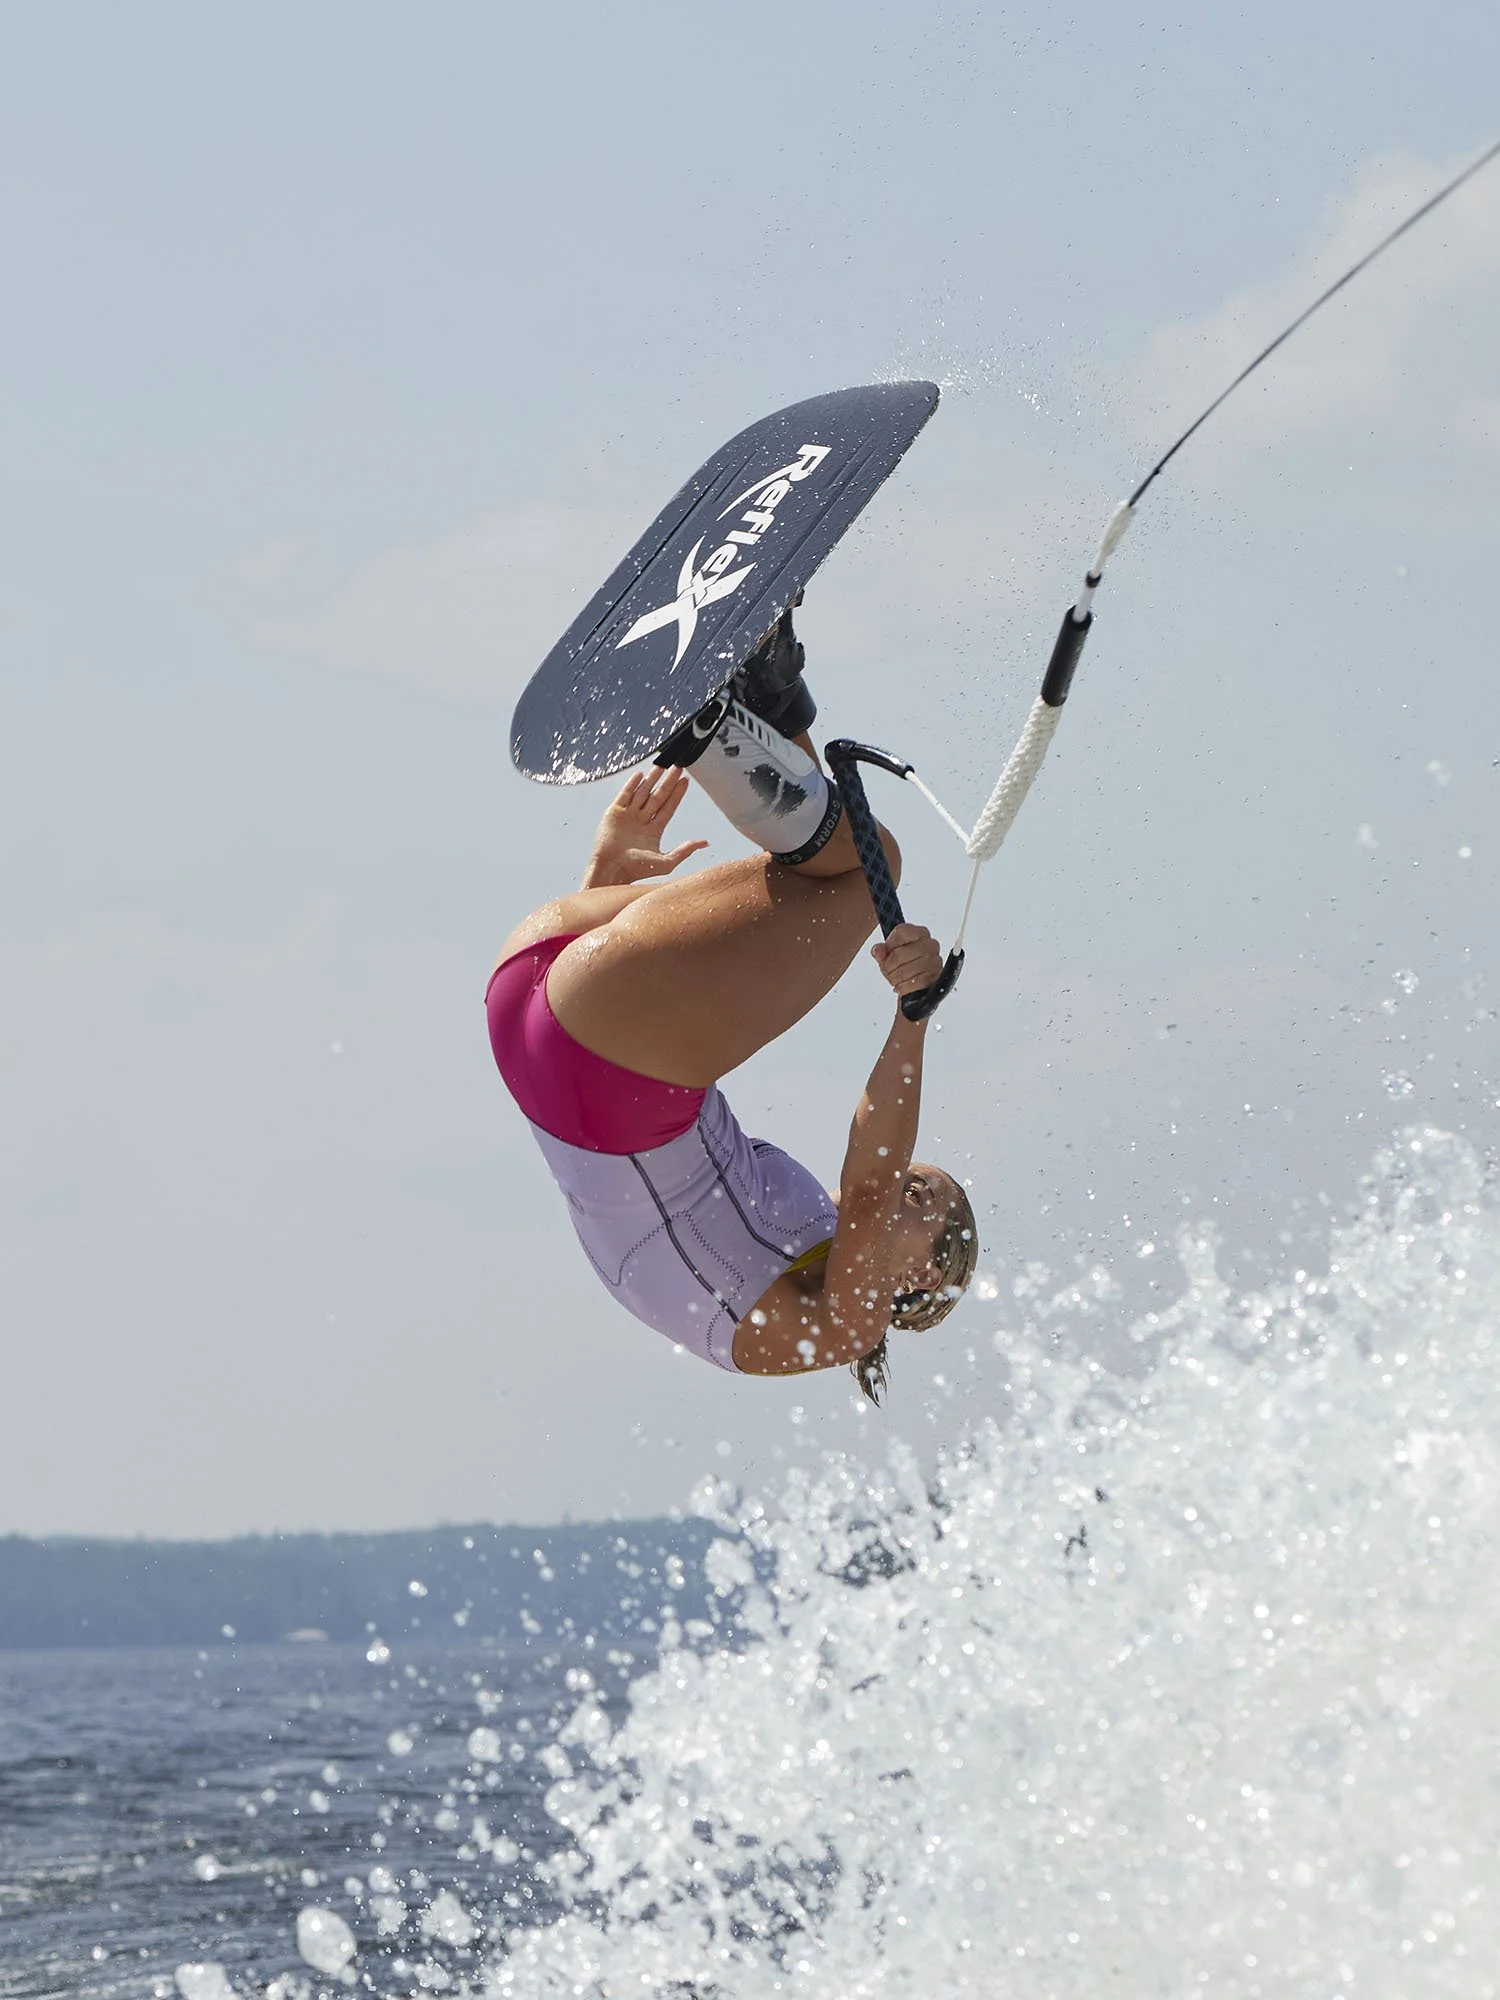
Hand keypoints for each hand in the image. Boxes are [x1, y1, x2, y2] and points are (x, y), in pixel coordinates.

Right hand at [581, 768, 708, 888]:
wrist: (611, 869)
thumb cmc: (636, 870)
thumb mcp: (667, 862)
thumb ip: (685, 850)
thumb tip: (705, 843)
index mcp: (654, 831)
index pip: (668, 807)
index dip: (677, 794)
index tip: (685, 781)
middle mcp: (642, 821)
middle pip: (658, 796)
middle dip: (668, 782)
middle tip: (677, 768)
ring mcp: (628, 815)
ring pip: (642, 792)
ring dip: (652, 779)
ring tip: (661, 766)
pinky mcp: (614, 812)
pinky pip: (625, 794)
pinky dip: (632, 784)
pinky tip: (641, 775)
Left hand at [871, 922, 941, 999]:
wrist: (916, 984)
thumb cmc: (902, 965)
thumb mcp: (887, 956)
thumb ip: (880, 951)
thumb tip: (878, 950)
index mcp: (919, 932)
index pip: (901, 932)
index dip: (889, 946)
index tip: (885, 954)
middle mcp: (930, 944)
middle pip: (900, 954)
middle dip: (889, 966)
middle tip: (888, 971)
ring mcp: (935, 960)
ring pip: (906, 970)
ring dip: (895, 978)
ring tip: (894, 979)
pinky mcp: (937, 977)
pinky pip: (916, 982)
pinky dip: (904, 987)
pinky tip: (901, 986)